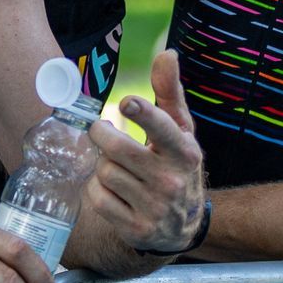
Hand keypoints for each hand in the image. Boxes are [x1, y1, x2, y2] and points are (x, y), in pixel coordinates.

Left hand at [85, 51, 206, 252]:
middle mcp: (172, 181)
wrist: (180, 226)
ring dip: (102, 166)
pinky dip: (97, 191)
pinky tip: (112, 189)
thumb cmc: (176, 165)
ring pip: (104, 172)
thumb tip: (166, 54)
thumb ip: (169, 92)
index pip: (163, 128)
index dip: (143, 113)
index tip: (126, 103)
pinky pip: (97, 198)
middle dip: (101, 134)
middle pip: (117, 149)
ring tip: (115, 167)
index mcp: (185, 153)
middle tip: (101, 130)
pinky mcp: (136, 228)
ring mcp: (154, 207)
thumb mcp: (180, 131)